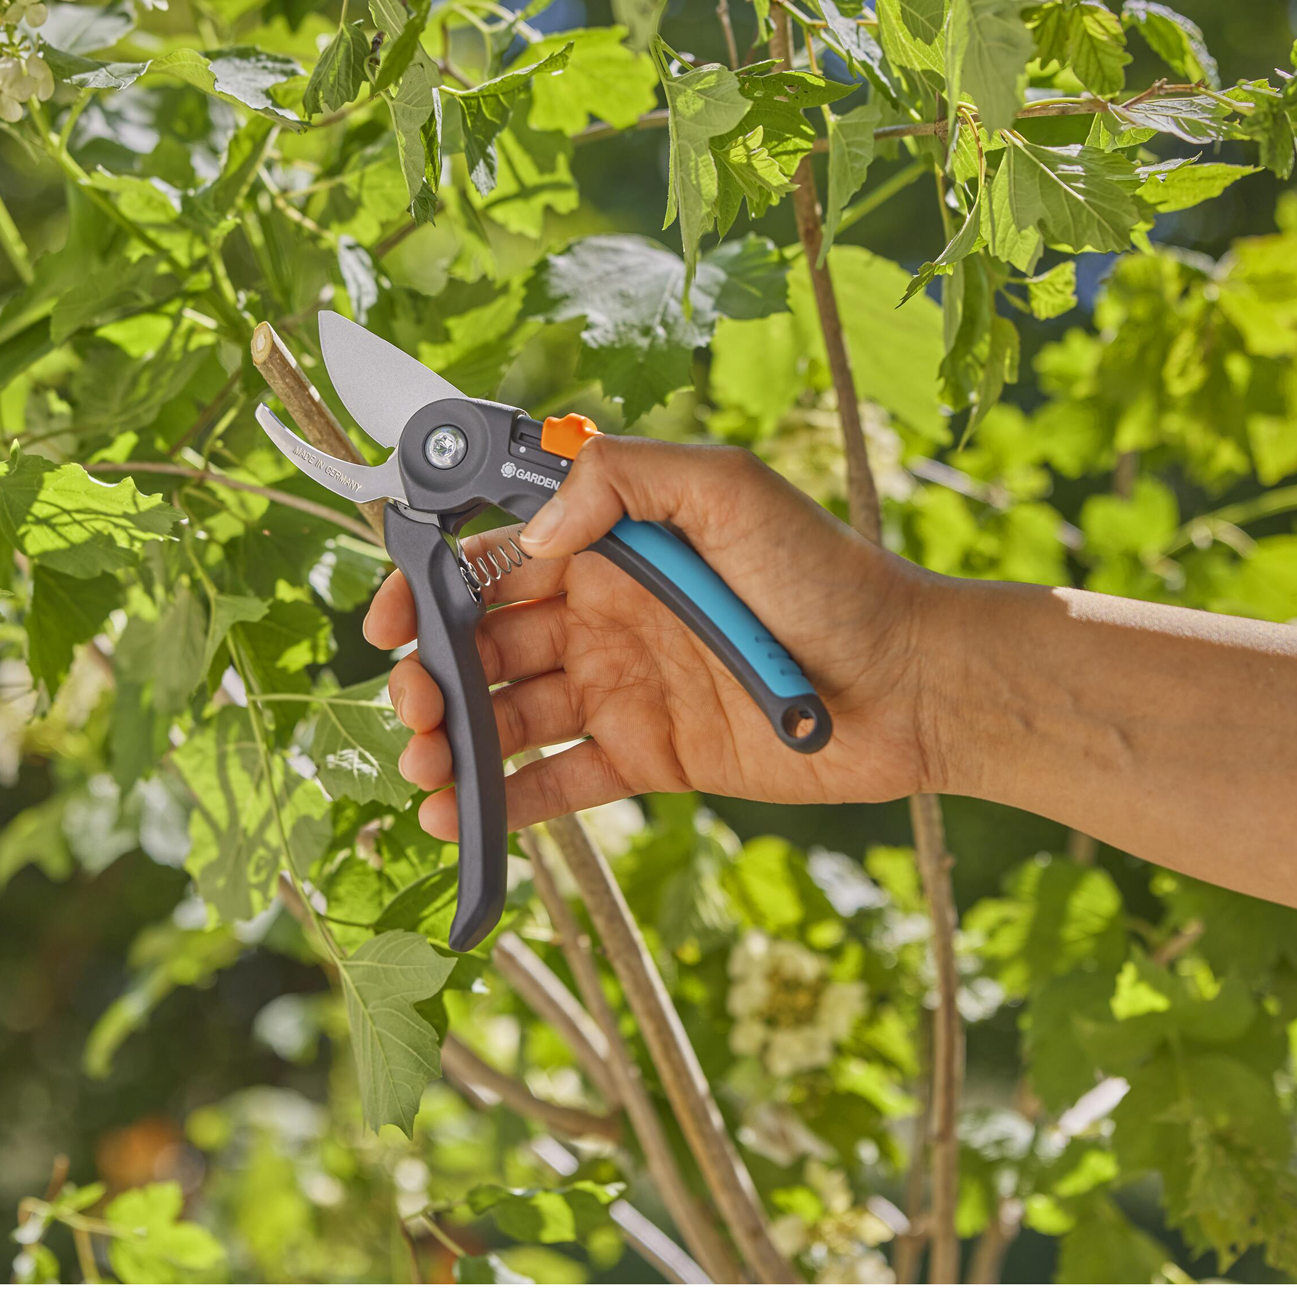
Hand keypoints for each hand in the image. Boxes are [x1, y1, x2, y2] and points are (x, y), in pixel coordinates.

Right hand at [362, 434, 937, 840]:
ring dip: (453, 740)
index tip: (386, 623)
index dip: (428, 587)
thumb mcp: (731, 491)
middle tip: (410, 708)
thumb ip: (625, 479)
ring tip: (421, 769)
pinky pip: (559, 780)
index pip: (492, 558)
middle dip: (431, 674)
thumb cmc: (829, 576)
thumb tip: (533, 529)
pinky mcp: (648, 758)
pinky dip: (504, 801)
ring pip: (508, 714)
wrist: (910, 685)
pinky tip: (458, 818)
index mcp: (610, 544)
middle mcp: (602, 614)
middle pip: (483, 642)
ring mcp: (620, 689)